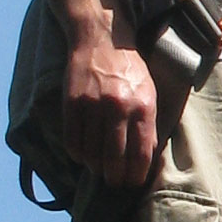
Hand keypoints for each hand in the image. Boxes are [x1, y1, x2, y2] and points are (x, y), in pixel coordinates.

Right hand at [63, 14, 158, 188]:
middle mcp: (119, 107)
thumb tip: (145, 158)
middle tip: (114, 183)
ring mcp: (93, 106)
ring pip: (92, 154)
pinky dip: (77, 154)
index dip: (136, 175)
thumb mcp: (148, 91)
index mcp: (143, 105)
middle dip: (115, 178)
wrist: (102, 38)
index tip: (133, 183)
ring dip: (95, 167)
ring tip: (99, 169)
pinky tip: (83, 155)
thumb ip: (148, 123)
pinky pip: (73, 142)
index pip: (140, 154)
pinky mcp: (72, 104)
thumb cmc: (129, 67)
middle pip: (114, 160)